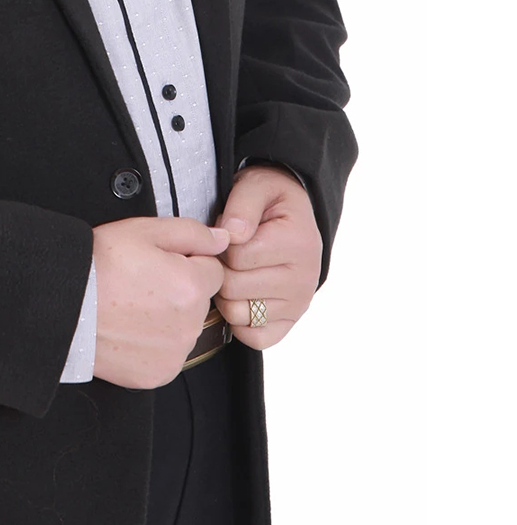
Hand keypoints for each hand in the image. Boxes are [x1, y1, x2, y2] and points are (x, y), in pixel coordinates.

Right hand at [91, 216, 230, 389]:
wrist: (61, 305)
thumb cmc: (97, 267)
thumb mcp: (144, 231)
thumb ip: (192, 232)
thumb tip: (222, 239)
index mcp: (192, 287)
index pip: (212, 271)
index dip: (186, 262)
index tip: (159, 264)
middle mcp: (189, 326)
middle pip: (197, 302)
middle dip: (178, 291)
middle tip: (140, 283)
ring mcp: (173, 354)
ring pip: (182, 329)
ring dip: (166, 319)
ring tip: (129, 307)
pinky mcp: (157, 375)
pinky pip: (166, 356)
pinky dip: (152, 346)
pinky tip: (128, 329)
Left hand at [213, 165, 322, 347]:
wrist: (291, 216)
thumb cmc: (269, 201)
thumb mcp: (257, 185)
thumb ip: (243, 204)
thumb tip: (232, 234)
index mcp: (298, 243)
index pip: (236, 257)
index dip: (220, 244)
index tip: (226, 234)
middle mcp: (304, 278)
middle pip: (233, 287)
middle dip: (219, 268)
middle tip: (225, 254)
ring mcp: (298, 304)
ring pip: (237, 314)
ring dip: (224, 294)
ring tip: (231, 272)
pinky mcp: (289, 323)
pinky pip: (254, 338)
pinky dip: (239, 321)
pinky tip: (239, 296)